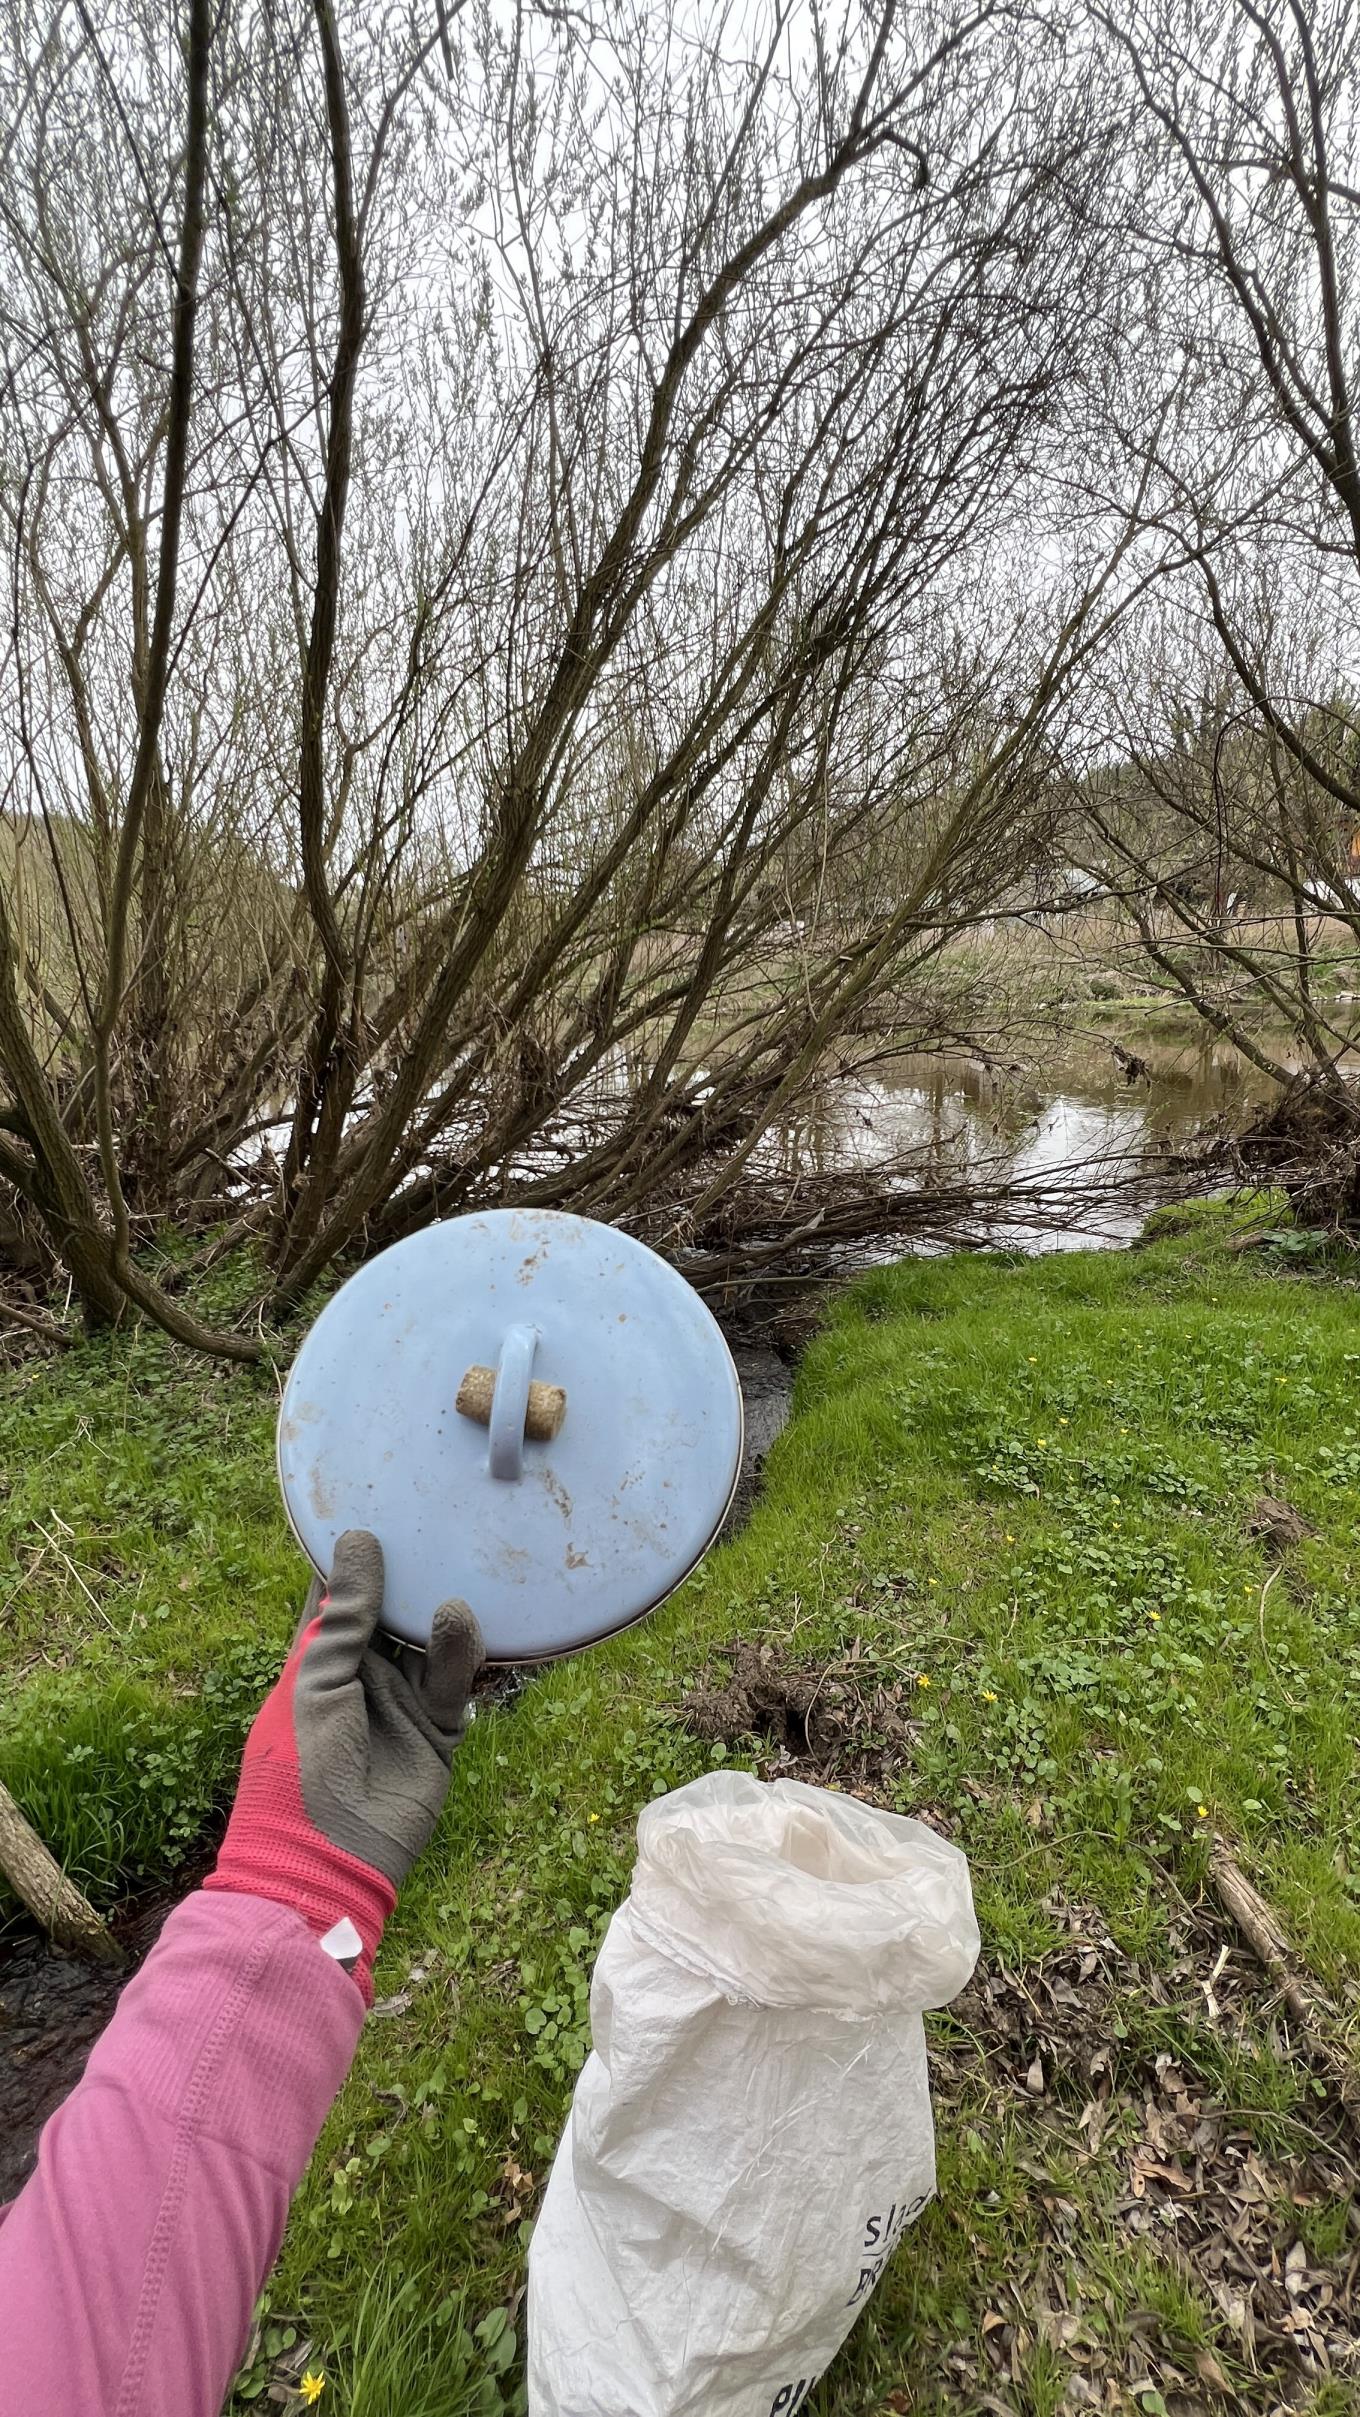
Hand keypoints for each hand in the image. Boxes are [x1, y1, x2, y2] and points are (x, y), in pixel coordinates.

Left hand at [206, 1529, 482, 2001]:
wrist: (324, 1863)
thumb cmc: (295, 1769)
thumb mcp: (312, 1682)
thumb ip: (343, 1617)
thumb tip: (359, 1540)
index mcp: (315, 1664)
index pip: (337, 1598)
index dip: (356, 1558)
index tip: (379, 1503)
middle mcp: (361, 1678)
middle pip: (393, 1614)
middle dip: (413, 1574)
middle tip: (441, 1522)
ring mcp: (400, 1705)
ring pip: (430, 1644)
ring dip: (439, 1614)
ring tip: (451, 1584)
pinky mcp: (437, 1734)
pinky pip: (457, 1684)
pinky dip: (463, 1655)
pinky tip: (460, 1622)